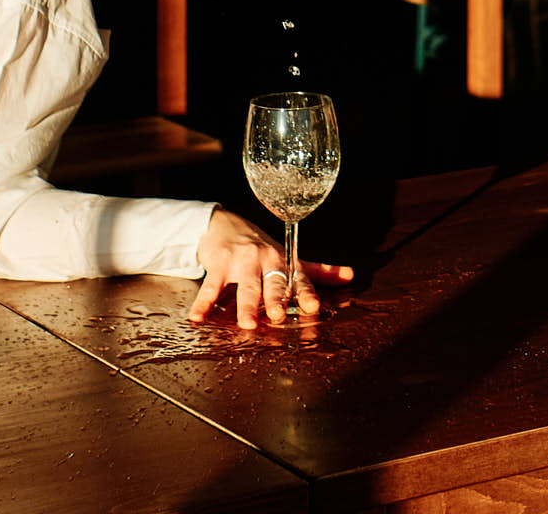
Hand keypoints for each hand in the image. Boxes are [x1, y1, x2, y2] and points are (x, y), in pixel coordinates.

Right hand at [184, 207, 352, 327]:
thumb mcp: (288, 256)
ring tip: (247, 323)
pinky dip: (203, 303)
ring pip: (245, 286)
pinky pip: (211, 286)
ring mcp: (241, 261)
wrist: (223, 224)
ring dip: (245, 305)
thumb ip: (316, 271)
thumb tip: (350, 276)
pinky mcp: (219, 263)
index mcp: (284, 260)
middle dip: (275, 299)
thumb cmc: (259, 247)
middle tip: (278, 316)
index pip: (299, 278)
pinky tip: (198, 317)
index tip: (313, 306)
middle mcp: (265, 259)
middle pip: (272, 283)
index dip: (306, 292)